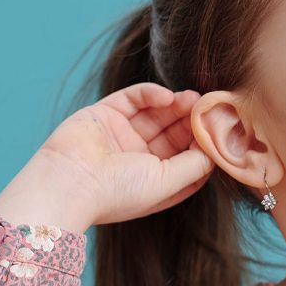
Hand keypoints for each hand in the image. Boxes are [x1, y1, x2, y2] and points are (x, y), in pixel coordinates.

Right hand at [0, 82, 215, 232]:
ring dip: (177, 104)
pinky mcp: (105, 113)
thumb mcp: (167, 183)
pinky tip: (167, 97)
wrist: (67, 182)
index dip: (203, 143)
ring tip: (192, 98)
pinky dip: (152, 94)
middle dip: (191, 120)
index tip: (218, 131)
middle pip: (174, 133)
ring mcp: (122, 135)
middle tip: (207, 107)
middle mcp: (139, 158)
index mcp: (154, 180)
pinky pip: (134, 98)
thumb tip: (215, 149)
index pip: (187, 158)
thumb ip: (195, 165)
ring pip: (157, 114)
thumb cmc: (118, 191)